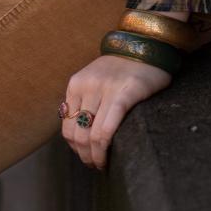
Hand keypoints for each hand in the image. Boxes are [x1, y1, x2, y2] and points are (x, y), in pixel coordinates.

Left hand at [60, 53, 173, 171]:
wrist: (144, 45)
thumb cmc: (121, 69)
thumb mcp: (94, 80)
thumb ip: (85, 101)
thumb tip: (79, 137)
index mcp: (76, 84)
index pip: (67, 126)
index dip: (75, 148)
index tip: (86, 156)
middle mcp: (87, 85)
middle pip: (77, 134)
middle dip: (85, 156)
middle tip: (95, 165)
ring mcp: (105, 89)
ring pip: (91, 136)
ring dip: (95, 157)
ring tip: (103, 163)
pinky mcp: (124, 93)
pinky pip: (108, 128)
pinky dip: (105, 149)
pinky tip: (110, 158)